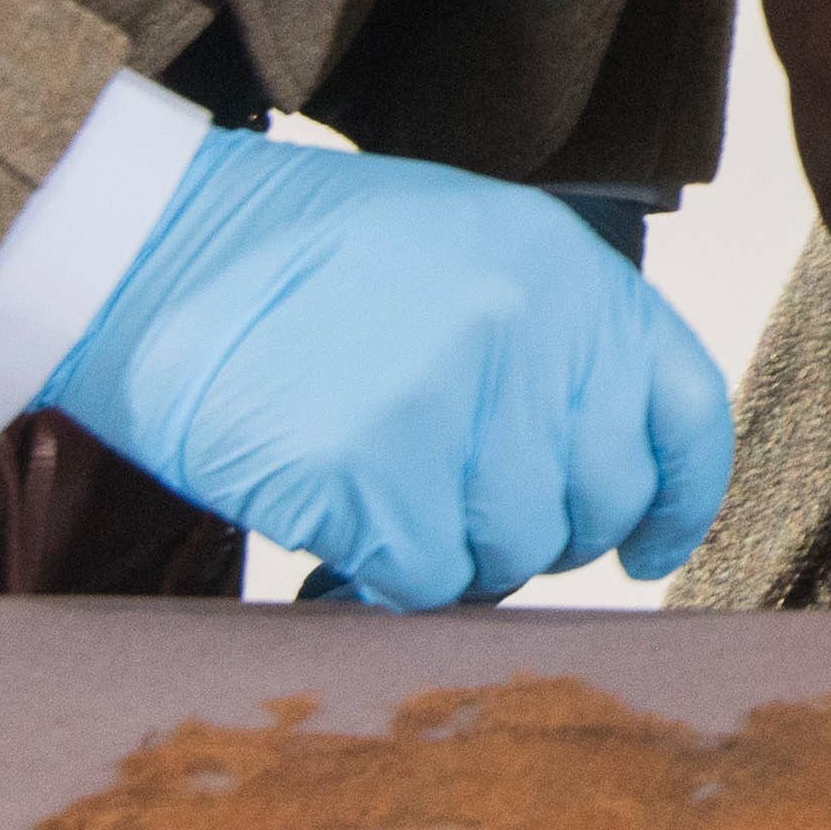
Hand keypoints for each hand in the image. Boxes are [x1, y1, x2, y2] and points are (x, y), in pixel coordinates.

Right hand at [39, 131, 734, 613]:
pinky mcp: (369, 467)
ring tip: (383, 508)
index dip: (676, 499)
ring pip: (513, 552)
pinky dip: (383, 579)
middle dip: (535, 533)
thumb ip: (546, 346)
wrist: (148, 249)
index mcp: (565, 269)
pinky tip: (337, 537)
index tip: (647, 548)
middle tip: (454, 516)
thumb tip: (594, 474)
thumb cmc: (292, 260)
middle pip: (597, 500)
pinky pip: (425, 580)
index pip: (682, 409)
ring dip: (452, 556)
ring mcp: (452, 397)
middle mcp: (530, 327)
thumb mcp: (463, 252)